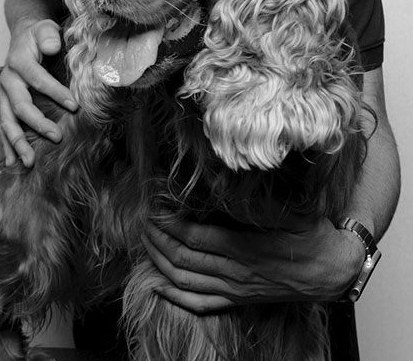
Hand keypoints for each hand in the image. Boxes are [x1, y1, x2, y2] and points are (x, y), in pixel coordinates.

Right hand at [0, 18, 77, 166]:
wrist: (22, 37)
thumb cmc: (39, 35)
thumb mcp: (45, 28)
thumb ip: (48, 36)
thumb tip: (52, 46)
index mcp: (19, 61)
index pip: (37, 79)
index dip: (55, 92)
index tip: (75, 106)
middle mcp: (7, 80)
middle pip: (19, 105)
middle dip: (37, 123)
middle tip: (57, 137)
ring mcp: (3, 94)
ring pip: (7, 121)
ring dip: (17, 142)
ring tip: (29, 162)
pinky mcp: (4, 104)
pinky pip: (5, 126)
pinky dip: (7, 145)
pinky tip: (12, 163)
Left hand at [142, 214, 364, 313]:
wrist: (332, 271)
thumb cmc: (312, 235)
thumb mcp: (290, 206)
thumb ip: (261, 193)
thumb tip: (234, 171)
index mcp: (246, 246)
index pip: (195, 237)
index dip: (170, 224)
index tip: (155, 207)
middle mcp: (237, 271)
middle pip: (184, 259)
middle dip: (158, 240)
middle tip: (143, 222)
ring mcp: (236, 289)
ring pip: (187, 281)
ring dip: (160, 263)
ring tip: (145, 244)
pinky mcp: (239, 299)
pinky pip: (201, 303)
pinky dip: (175, 297)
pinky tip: (157, 286)